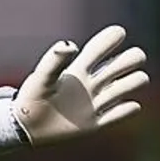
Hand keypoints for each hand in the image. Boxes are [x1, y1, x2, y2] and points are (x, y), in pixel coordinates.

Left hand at [10, 24, 148, 145]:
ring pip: (130, 85)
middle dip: (131, 59)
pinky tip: (125, 106)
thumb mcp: (41, 78)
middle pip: (125, 62)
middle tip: (116, 67)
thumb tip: (70, 44)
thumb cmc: (31, 98)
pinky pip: (121, 114)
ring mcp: (95, 102)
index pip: (101, 47)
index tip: (119, 33)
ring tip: (116, 89)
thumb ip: (54, 61)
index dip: (113, 37)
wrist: (26, 128)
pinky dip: (128, 109)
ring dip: (133, 82)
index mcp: (78, 69)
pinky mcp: (95, 123)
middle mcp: (91, 83)